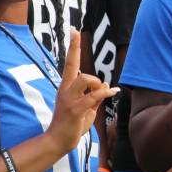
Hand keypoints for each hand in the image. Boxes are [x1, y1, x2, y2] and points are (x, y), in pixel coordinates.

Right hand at [48, 30, 118, 150]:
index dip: (73, 47)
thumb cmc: (72, 124)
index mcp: (67, 87)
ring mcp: (68, 99)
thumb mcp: (86, 107)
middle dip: (81, 58)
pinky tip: (113, 92)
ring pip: (85, 79)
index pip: (70, 63)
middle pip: (73, 65)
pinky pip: (94, 96)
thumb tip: (106, 83)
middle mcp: (65, 89)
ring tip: (101, 92)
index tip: (74, 30)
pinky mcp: (74, 109)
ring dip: (97, 83)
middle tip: (90, 66)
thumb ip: (95, 95)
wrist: (58, 141)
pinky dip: (106, 93)